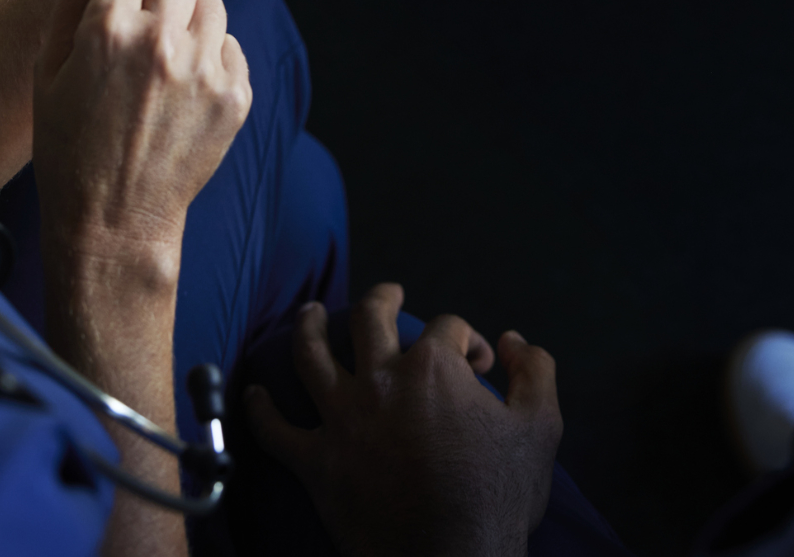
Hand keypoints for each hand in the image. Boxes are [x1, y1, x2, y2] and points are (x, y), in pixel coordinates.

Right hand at [32, 0, 251, 270]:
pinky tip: (182, 89)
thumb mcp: (49, 70)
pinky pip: (231, 46)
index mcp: (109, 30)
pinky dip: (211, 58)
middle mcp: (162, 44)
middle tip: (143, 21)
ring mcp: (204, 71)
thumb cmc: (71, 148)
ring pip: (211, 3)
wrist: (112, 219)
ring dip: (188, 19)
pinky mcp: (234, 98)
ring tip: (163, 59)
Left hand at [246, 284, 561, 556]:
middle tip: (388, 295)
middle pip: (369, 317)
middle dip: (382, 299)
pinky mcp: (317, 462)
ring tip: (309, 314)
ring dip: (308, 327)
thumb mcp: (540, 428)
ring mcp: (342, 420)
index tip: (478, 364)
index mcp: (433, 368)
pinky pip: (275, 430)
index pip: (449, 327)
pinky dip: (260, 410)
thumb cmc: (498, 497)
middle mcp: (381, 381)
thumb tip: (513, 340)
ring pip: (311, 355)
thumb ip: (535, 372)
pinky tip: (253, 394)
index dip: (468, 339)